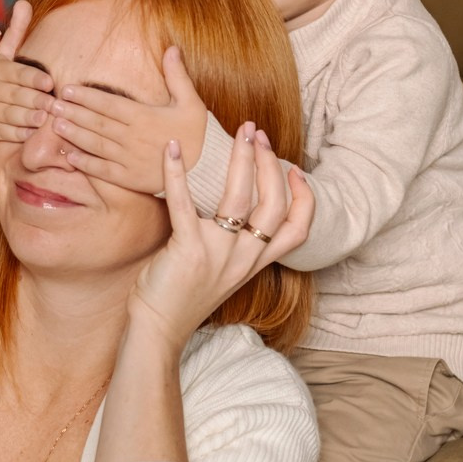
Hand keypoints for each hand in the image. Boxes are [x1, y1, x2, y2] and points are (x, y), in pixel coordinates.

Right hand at [0, 0, 54, 142]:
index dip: (33, 77)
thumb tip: (25, 2)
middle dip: (35, 100)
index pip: (17, 72)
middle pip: (16, 94)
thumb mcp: (0, 54)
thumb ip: (15, 32)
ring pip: (8, 113)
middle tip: (53, 105)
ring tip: (43, 119)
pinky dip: (14, 134)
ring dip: (26, 117)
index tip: (49, 82)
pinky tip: (30, 134)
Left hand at [50, 45, 207, 193]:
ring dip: (74, 135)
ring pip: (96, 145)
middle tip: (52, 105)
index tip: (68, 89)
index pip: (108, 104)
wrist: (206, 170)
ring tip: (55, 125)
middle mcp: (133, 138)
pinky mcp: (129, 179)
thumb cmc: (198, 133)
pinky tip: (69, 156)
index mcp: (145, 117)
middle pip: (97, 123)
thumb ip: (177, 75)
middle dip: (73, 113)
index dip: (86, 97)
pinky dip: (85, 163)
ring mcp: (130, 160)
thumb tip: (172, 48)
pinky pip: (103, 171)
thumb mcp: (192, 101)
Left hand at [127, 126, 313, 351]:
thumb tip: (236, 203)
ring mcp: (218, 254)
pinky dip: (176, 172)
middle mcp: (243, 258)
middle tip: (256, 133)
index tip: (295, 170)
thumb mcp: (224, 271)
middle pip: (272, 203)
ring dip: (241, 158)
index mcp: (255, 263)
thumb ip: (236, 244)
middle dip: (268, 161)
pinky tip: (172, 148)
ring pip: (241, 197)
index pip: (298, 229)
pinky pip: (185, 203)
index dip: (303, 198)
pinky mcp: (187, 250)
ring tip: (238, 131)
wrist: (158, 329)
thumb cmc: (184, 294)